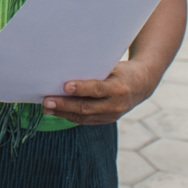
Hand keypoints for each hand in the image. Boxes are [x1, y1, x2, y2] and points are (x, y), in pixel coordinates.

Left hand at [43, 56, 160, 123]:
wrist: (142, 85)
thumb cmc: (122, 71)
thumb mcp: (113, 66)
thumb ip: (95, 70)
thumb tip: (67, 68)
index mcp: (119, 88)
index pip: (97, 89)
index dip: (81, 88)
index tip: (65, 86)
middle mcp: (116, 105)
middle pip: (86, 107)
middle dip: (64, 105)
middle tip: (46, 101)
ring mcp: (111, 115)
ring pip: (83, 117)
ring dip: (62, 113)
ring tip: (46, 108)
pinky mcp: (106, 120)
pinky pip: (85, 121)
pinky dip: (70, 116)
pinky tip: (57, 112)